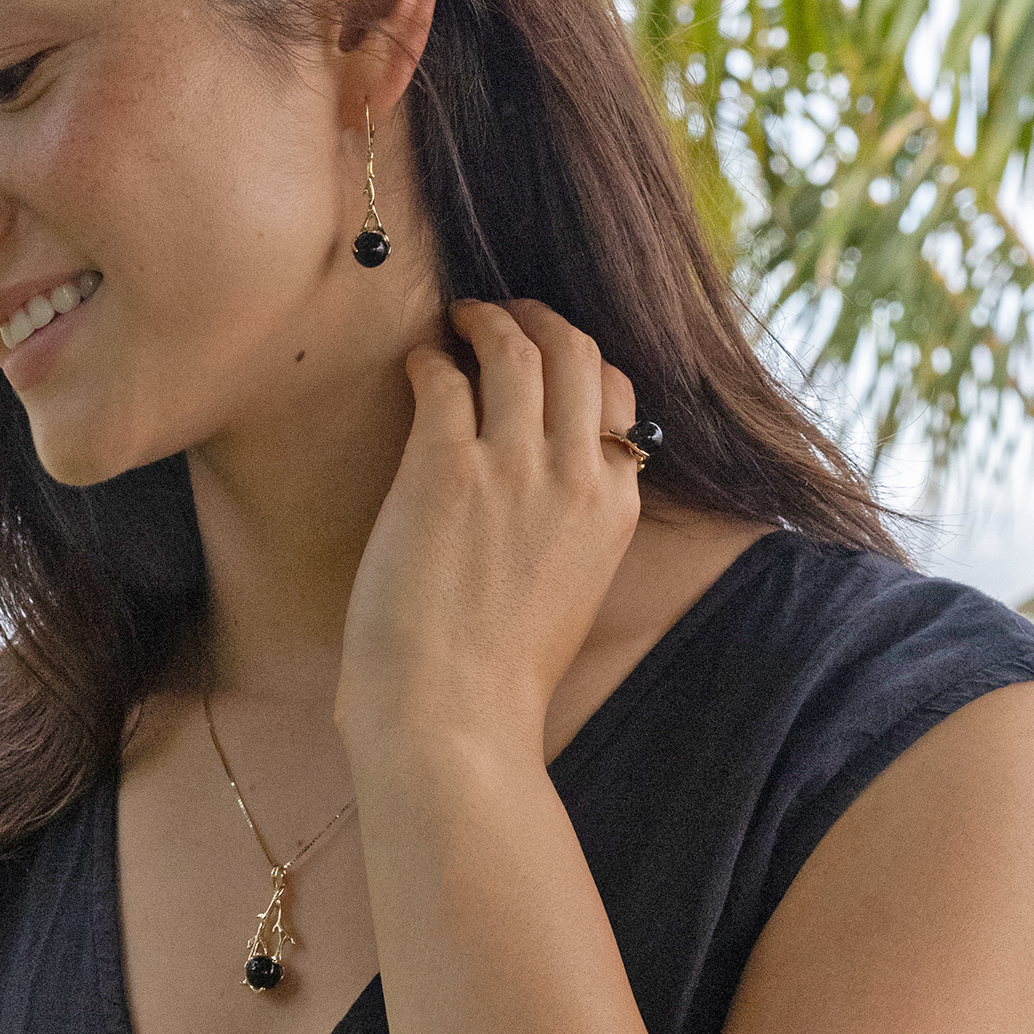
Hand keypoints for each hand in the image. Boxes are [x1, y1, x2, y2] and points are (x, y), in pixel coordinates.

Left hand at [336, 299, 643, 767]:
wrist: (454, 718)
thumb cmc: (498, 673)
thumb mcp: (570, 590)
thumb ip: (571, 527)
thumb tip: (545, 488)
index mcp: (613, 507)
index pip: (616, 397)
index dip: (578, 362)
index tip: (543, 356)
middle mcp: (576, 476)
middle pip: (576, 351)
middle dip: (538, 318)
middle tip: (498, 314)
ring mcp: (513, 467)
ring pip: (516, 347)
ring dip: (484, 320)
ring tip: (457, 320)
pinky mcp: (445, 468)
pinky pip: (444, 378)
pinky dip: (431, 358)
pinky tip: (417, 364)